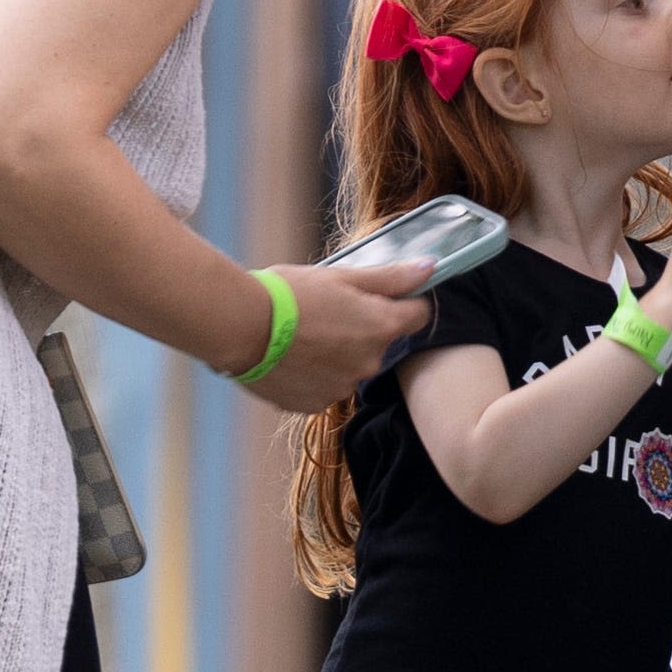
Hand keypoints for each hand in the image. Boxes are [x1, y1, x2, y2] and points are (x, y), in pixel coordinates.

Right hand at [239, 253, 433, 414]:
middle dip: (363, 328)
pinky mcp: (315, 403)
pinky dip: (315, 373)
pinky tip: (292, 356)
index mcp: (382, 327)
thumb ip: (391, 278)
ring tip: (303, 334)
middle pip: (381, 342)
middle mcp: (370, 363)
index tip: (379, 296)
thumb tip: (431, 268)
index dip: (403, 301)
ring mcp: (343, 386)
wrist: (240, 328)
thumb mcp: (343, 276)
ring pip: (352, 365)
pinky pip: (326, 386)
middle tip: (327, 310)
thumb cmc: (290, 294)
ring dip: (338, 352)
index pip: (419, 314)